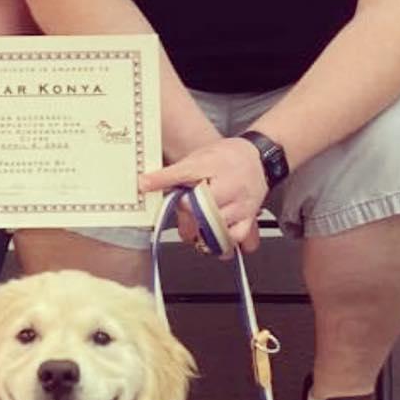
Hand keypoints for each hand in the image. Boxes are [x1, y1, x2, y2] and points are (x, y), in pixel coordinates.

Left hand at [140, 138, 267, 253]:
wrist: (256, 156)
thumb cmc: (225, 157)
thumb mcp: (194, 161)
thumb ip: (168, 175)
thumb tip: (143, 184)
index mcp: (217, 180)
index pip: (193, 203)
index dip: (181, 206)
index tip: (179, 202)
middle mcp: (233, 197)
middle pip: (206, 222)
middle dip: (191, 226)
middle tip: (186, 221)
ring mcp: (242, 210)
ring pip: (222, 234)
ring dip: (206, 237)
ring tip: (197, 231)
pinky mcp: (249, 220)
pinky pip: (239, 239)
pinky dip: (225, 243)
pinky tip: (214, 240)